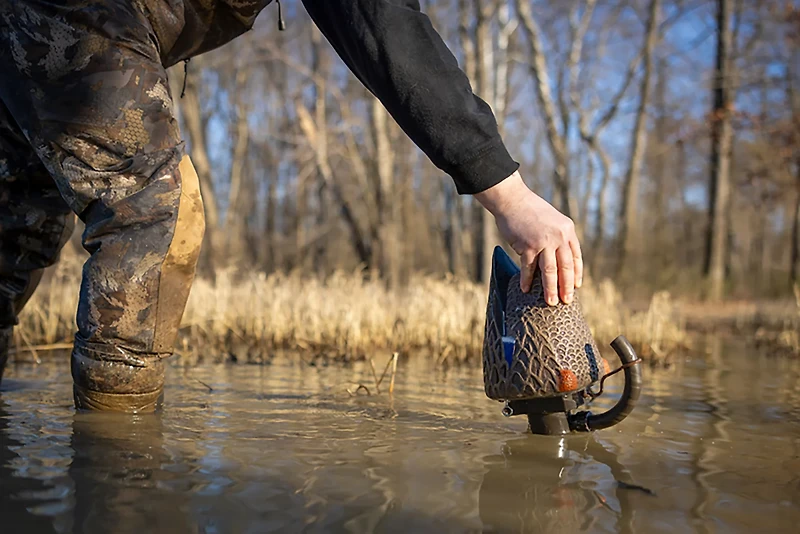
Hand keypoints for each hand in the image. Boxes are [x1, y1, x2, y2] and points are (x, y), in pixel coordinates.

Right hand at [474, 172, 582, 304]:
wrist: (513, 199)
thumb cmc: (530, 209)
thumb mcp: (552, 220)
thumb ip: (557, 236)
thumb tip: (557, 256)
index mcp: (567, 230)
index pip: (576, 256)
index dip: (577, 273)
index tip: (577, 285)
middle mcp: (559, 236)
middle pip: (565, 267)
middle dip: (566, 286)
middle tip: (566, 300)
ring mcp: (544, 242)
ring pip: (550, 271)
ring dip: (550, 288)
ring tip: (550, 302)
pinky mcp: (528, 246)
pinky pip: (529, 268)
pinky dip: (527, 280)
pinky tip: (526, 289)